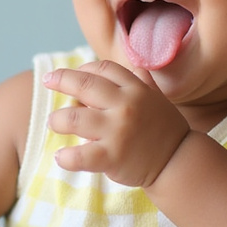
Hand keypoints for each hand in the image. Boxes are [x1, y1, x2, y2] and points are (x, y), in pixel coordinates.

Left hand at [43, 60, 190, 187]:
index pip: (102, 69)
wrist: (178, 162)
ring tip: (53, 123)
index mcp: (135, 89)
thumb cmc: (165, 129)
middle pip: (84, 84)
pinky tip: (61, 156)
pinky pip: (80, 155)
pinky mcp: (112, 157)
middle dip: (61, 80)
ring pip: (73, 118)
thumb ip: (143, 82)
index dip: (84, 68)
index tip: (72, 74)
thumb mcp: (157, 99)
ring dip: (57, 119)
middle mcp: (125, 105)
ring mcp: (118, 131)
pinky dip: (66, 156)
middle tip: (48, 82)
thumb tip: (135, 65)